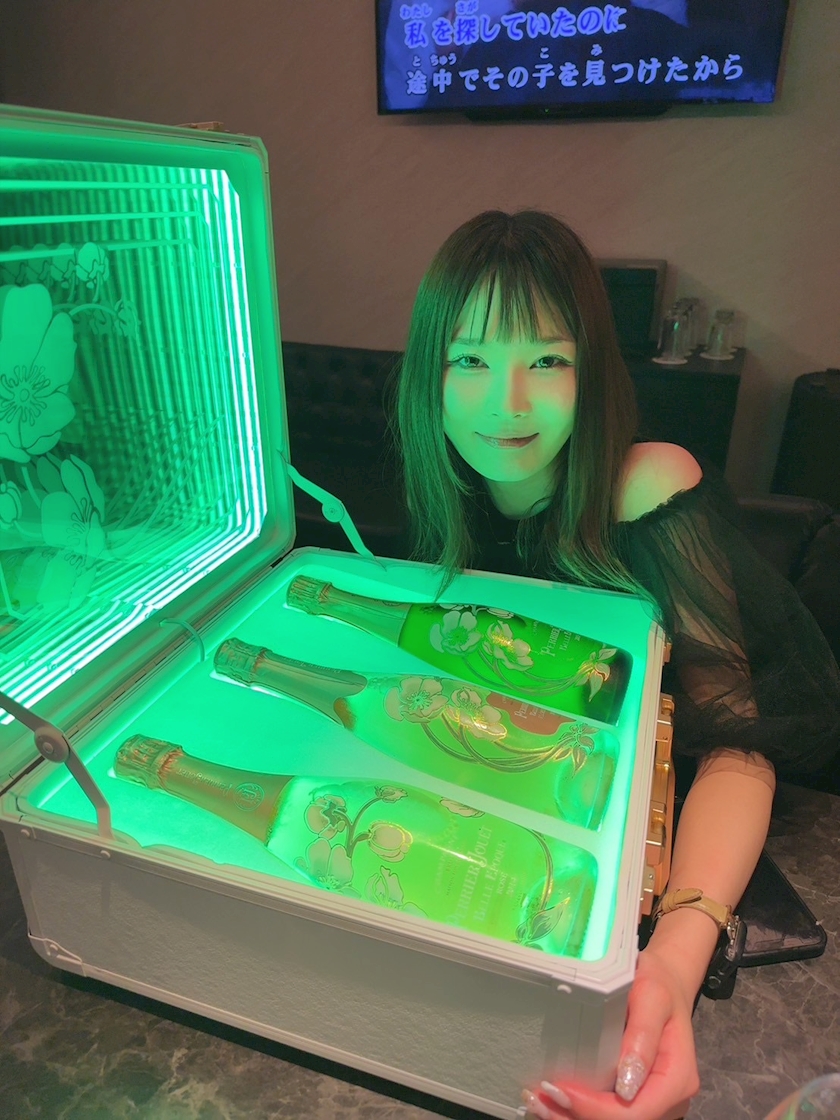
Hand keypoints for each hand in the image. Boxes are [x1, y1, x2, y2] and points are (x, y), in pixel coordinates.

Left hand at [523, 946, 700, 1119]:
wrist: (666, 980)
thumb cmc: (658, 983)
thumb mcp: (652, 996)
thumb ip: (643, 1035)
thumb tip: (626, 1086)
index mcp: (677, 1078)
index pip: (637, 1111)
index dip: (596, 1109)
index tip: (560, 1088)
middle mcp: (669, 1098)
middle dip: (578, 1116)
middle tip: (538, 1098)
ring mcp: (654, 1100)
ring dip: (574, 1117)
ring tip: (539, 1101)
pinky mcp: (636, 1097)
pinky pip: (610, 1112)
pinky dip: (581, 1110)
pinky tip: (554, 1099)